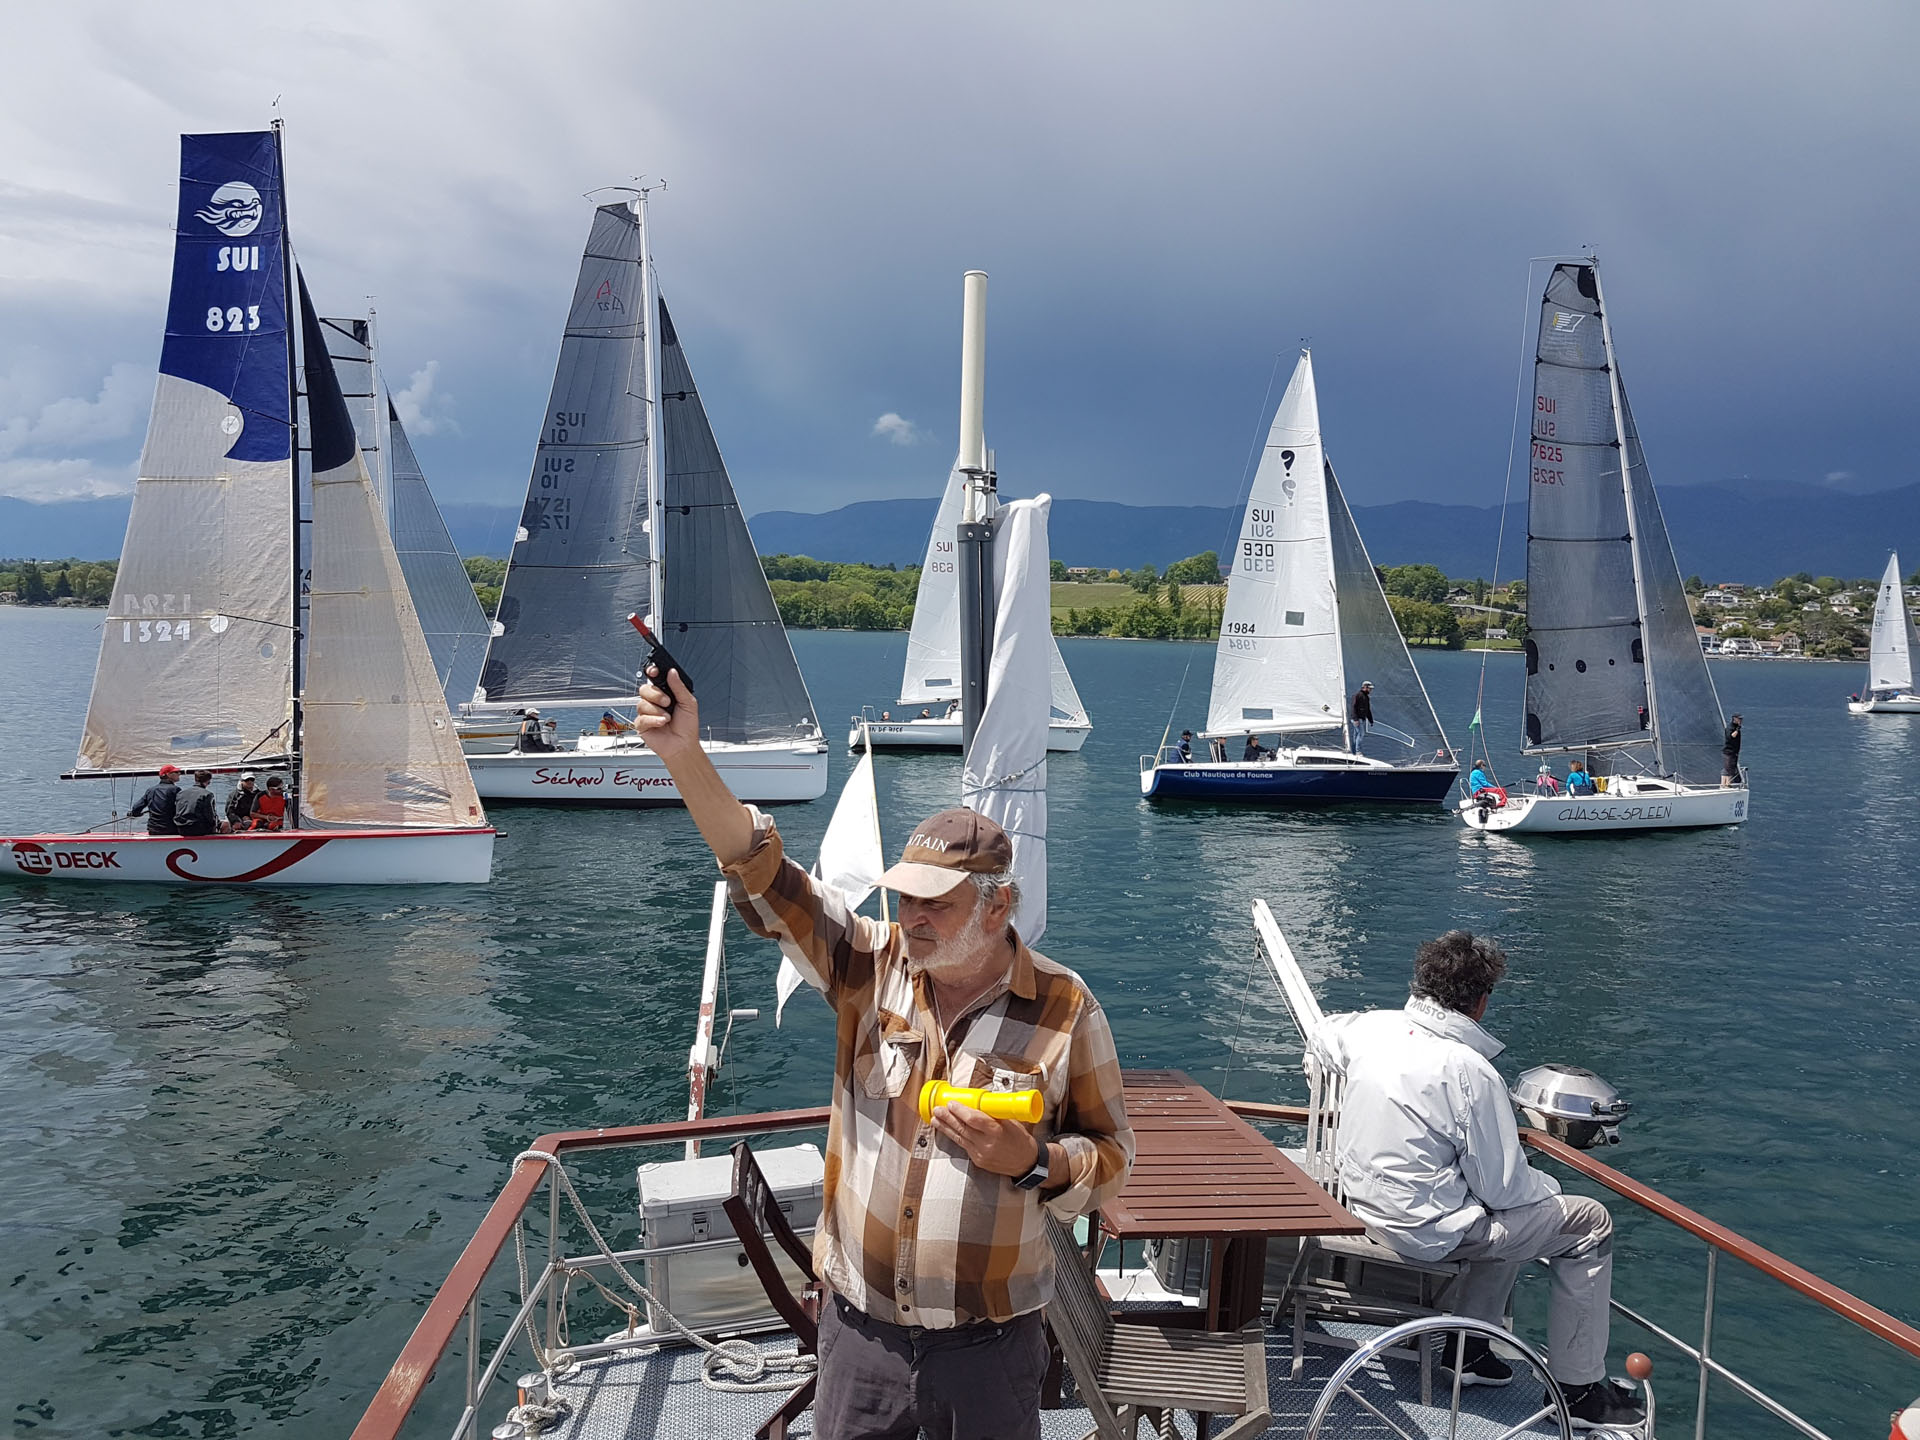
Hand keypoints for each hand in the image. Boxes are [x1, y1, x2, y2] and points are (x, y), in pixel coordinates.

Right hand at [635, 665, 699, 759]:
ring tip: (667, 718)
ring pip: (642, 703)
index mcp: (665, 694)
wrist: (683, 745)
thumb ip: (679, 687)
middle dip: (656, 695)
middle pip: (644, 689)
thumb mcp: (688, 703)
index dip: (651, 673)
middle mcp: (655, 702)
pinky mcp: (641, 725)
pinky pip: (641, 717)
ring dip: (657, 710)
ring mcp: (647, 713)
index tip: (654, 672)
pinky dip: (653, 720)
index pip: (654, 679)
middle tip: (667, 702)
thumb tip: (672, 672)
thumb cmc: (687, 727)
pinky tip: (662, 723)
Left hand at [931, 1103, 1045, 1177]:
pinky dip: (953, 1137)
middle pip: (963, 1128)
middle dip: (948, 1117)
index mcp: (997, 1131)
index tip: (952, 1102)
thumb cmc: (1020, 1140)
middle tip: (937, 1108)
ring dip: (945, 1127)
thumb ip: (994, 1113)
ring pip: (959, 1137)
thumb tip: (979, 1100)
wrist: (1026, 1162)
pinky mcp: (977, 1160)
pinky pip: (963, 1146)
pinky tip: (946, 1131)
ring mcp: (980, 1153)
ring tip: (935, 1119)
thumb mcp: (1011, 1122)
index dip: (960, 1111)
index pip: (974, 1119)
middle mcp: (987, 1144)